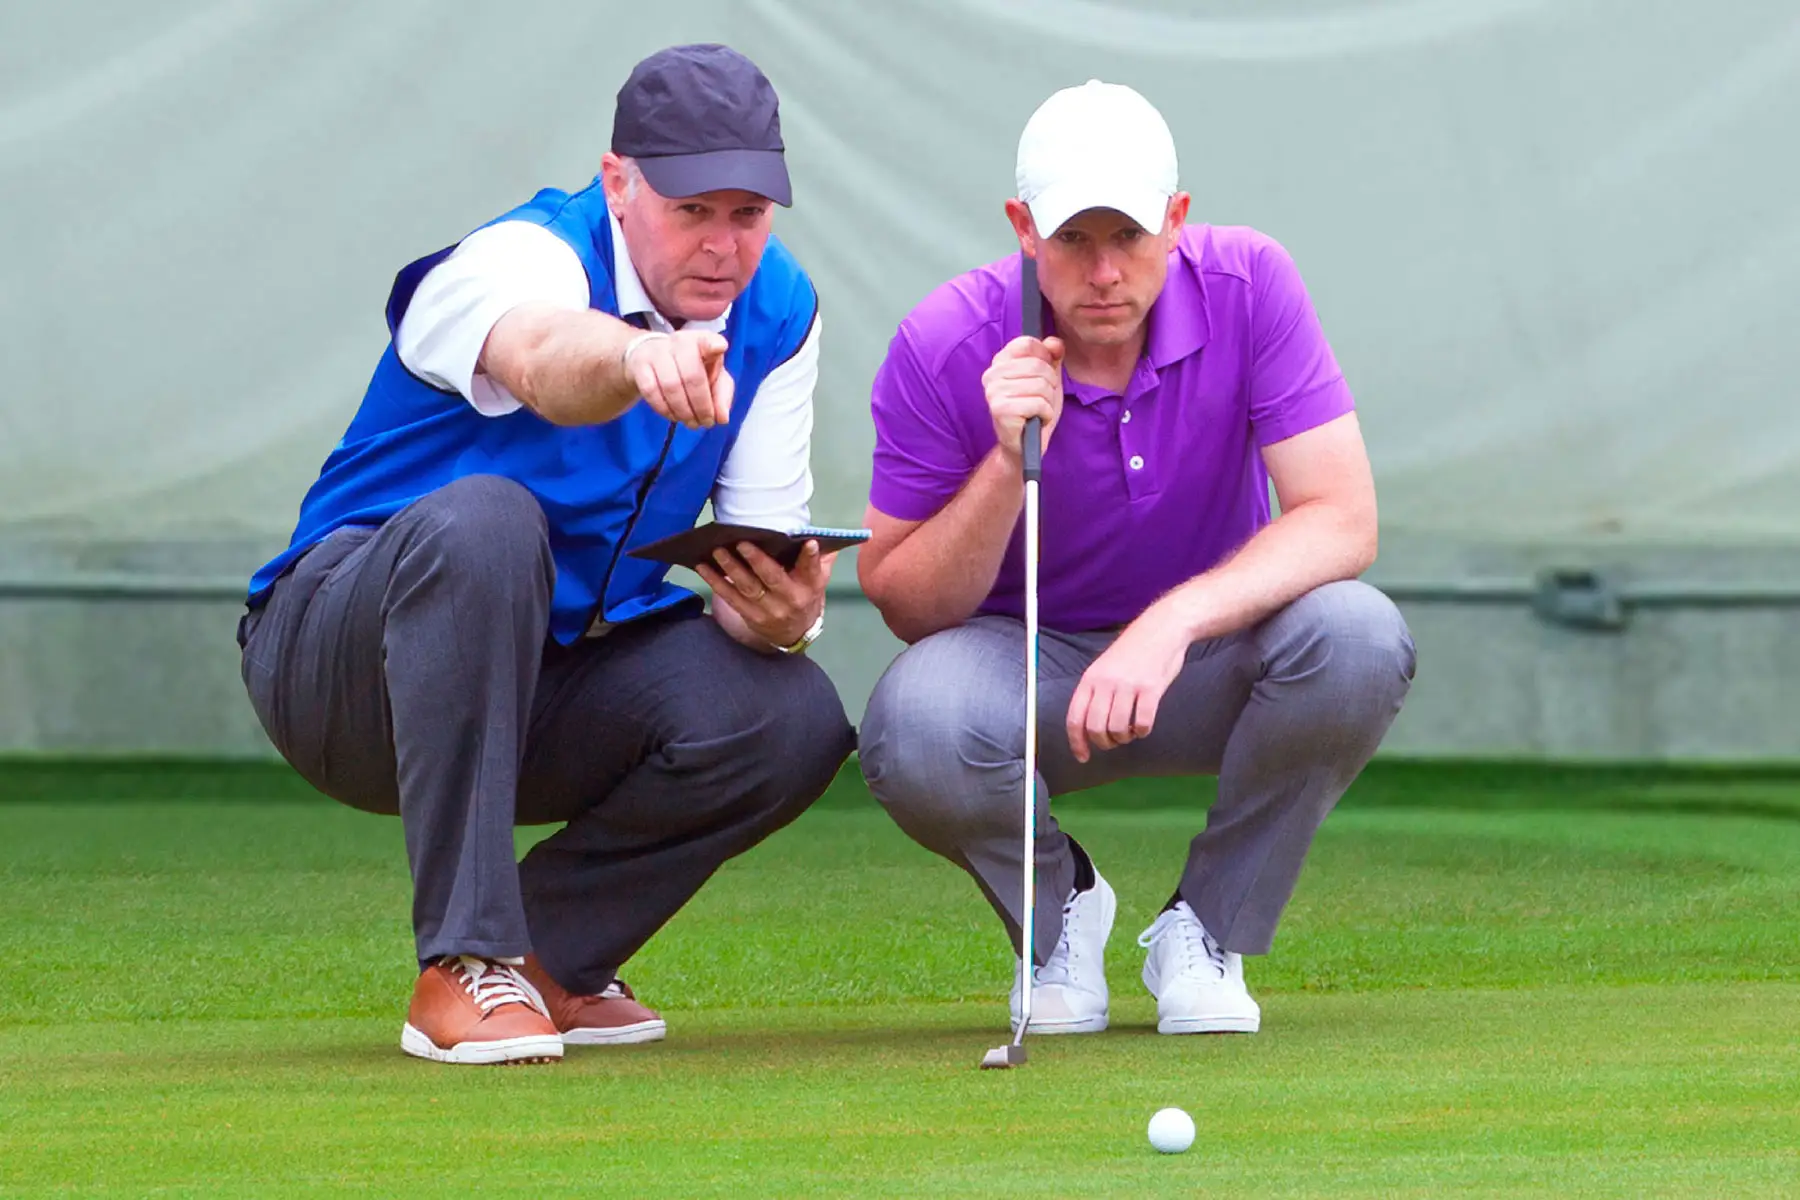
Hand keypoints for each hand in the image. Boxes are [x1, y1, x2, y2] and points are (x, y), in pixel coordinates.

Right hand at [625, 330, 735, 428]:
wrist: (649, 359)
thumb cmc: (688, 368)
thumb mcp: (711, 377)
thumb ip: (722, 395)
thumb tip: (722, 417)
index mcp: (702, 342)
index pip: (708, 340)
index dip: (713, 344)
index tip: (719, 348)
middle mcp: (679, 342)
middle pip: (692, 375)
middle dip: (702, 406)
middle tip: (706, 422)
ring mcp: (657, 353)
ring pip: (671, 386)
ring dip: (684, 412)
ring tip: (691, 422)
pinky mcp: (639, 366)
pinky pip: (651, 392)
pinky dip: (665, 409)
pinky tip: (674, 415)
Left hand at [695, 540, 835, 649]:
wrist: (794, 632)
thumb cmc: (804, 595)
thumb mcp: (817, 580)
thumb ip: (819, 559)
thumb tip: (820, 536)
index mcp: (809, 585)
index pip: (812, 569)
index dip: (810, 557)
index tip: (808, 543)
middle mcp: (790, 599)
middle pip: (773, 578)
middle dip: (757, 560)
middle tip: (742, 543)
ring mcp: (769, 610)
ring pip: (748, 587)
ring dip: (731, 568)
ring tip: (717, 551)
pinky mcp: (751, 616)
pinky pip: (731, 597)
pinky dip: (716, 582)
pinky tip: (703, 568)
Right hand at [981, 335, 1064, 462]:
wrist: (1025, 446)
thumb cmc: (1034, 410)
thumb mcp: (1048, 378)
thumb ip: (1052, 356)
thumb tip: (1055, 342)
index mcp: (1000, 362)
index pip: (1027, 343)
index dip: (1044, 357)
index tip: (1044, 375)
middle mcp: (991, 375)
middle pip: (1038, 365)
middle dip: (1050, 385)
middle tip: (1042, 400)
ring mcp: (994, 392)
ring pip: (1041, 385)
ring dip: (1048, 402)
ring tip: (1038, 411)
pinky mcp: (1000, 410)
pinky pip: (1038, 404)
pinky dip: (1045, 414)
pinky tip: (1037, 420)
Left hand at [1066, 609, 1191, 763]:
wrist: (1161, 629)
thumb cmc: (1134, 651)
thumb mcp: (1104, 667)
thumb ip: (1095, 692)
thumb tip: (1087, 726)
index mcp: (1090, 679)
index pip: (1075, 718)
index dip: (1077, 743)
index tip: (1083, 757)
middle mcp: (1106, 683)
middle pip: (1096, 729)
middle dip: (1104, 743)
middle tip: (1114, 741)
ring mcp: (1128, 685)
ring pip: (1118, 729)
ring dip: (1125, 737)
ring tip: (1130, 730)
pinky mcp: (1151, 689)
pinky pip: (1143, 723)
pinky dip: (1143, 731)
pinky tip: (1144, 725)